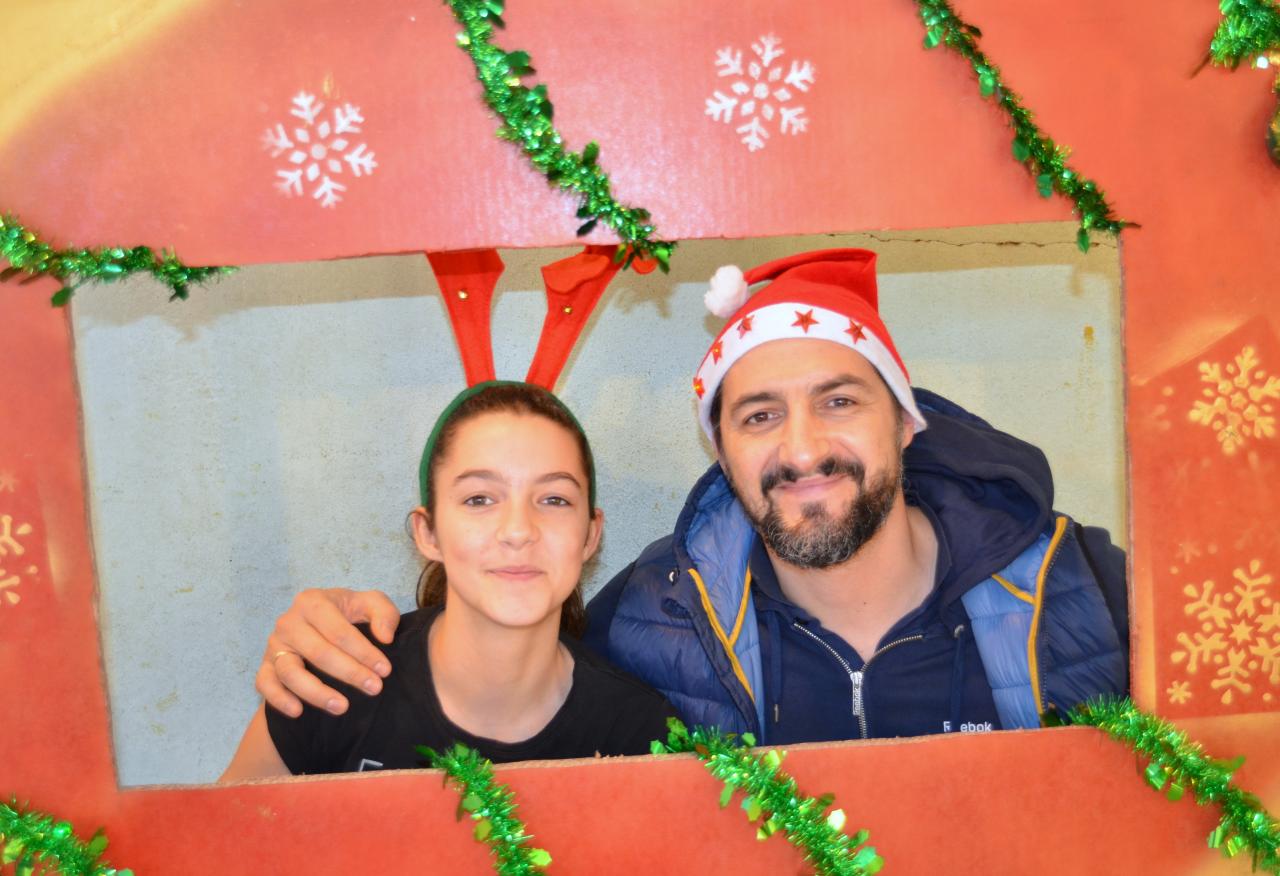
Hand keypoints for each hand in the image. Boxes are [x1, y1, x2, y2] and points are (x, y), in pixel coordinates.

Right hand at [256, 588, 400, 717]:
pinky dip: (279, 699)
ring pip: (290, 672)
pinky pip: (266, 684)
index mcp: (313, 601)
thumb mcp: (370, 604)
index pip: (340, 631)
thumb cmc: (347, 614)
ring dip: (317, 693)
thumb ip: (384, 613)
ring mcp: (274, 645)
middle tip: (374, 688)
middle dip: (349, 673)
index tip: (385, 670)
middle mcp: (289, 622)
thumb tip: (385, 638)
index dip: (364, 652)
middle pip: (319, 652)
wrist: (318, 624)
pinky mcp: (265, 665)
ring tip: (342, 707)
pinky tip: (298, 711)